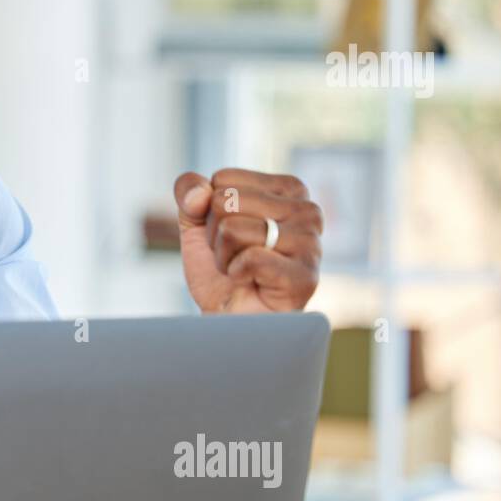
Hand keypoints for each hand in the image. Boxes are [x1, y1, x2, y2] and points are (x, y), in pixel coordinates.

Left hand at [173, 168, 321, 313]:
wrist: (228, 321)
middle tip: (235, 256)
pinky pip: (249, 258)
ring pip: (233, 228)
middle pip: (226, 201)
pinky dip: (236, 273)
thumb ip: (189, 191)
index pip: (224, 179)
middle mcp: (307, 210)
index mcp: (288, 188)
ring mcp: (311, 243)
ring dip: (224, 257)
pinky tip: (251, 284)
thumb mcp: (195, 222)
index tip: (229, 235)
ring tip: (243, 272)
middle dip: (216, 235)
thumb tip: (201, 192)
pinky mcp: (305, 277)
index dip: (211, 212)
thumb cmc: (221, 270)